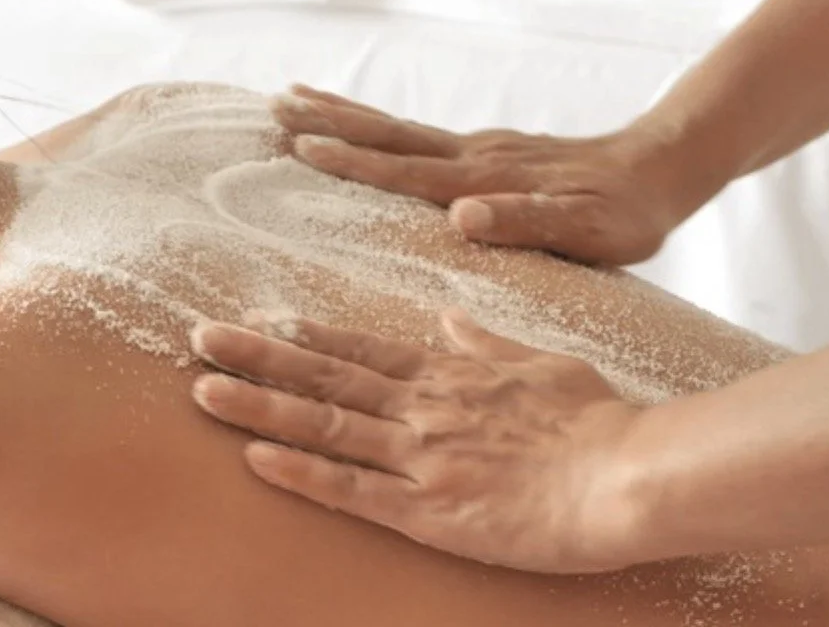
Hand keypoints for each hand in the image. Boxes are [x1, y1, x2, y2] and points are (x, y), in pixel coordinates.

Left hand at [189, 309, 645, 573]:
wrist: (629, 475)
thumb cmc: (595, 420)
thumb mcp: (541, 365)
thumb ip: (486, 344)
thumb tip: (447, 320)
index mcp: (448, 374)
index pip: (360, 350)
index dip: (304, 334)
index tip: (259, 318)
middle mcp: (422, 407)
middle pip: (324, 377)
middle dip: (258, 354)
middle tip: (199, 336)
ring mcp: (421, 455)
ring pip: (324, 425)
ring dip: (259, 404)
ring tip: (203, 388)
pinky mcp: (429, 509)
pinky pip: (353, 489)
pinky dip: (301, 472)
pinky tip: (255, 457)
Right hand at [272, 84, 704, 264]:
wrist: (661, 168)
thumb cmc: (624, 214)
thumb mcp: (586, 231)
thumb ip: (526, 223)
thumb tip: (460, 216)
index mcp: (484, 180)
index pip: (404, 170)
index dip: (351, 160)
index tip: (300, 144)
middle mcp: (473, 157)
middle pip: (388, 135)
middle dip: (329, 120)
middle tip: (273, 105)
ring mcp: (479, 150)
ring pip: (398, 129)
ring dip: (346, 115)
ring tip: (297, 99)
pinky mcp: (488, 151)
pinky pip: (420, 136)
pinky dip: (382, 128)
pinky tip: (372, 130)